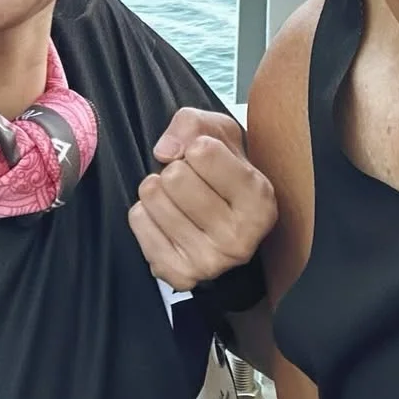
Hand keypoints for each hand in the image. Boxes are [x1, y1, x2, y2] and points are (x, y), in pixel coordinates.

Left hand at [128, 107, 276, 291]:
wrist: (224, 218)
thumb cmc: (223, 169)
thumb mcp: (218, 132)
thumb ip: (192, 124)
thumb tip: (165, 152)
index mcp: (260, 200)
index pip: (201, 152)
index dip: (197, 146)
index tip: (207, 160)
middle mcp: (241, 239)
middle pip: (175, 177)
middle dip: (175, 168)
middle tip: (190, 181)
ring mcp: (211, 262)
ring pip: (153, 197)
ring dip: (158, 189)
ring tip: (177, 199)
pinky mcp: (180, 275)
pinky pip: (138, 221)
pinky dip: (144, 212)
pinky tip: (165, 218)